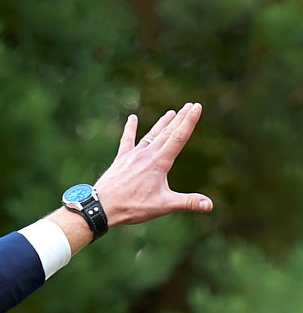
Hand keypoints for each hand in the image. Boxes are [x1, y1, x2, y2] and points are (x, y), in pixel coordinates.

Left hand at [93, 105, 212, 227]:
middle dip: (180, 118)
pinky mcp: (121, 159)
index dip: (189, 121)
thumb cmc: (133, 207)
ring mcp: (133, 155)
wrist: (102, 207)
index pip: (179, 137)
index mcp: (160, 162)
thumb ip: (188, 203)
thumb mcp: (164, 206)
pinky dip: (130, 129)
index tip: (197, 106)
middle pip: (167, 132)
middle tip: (190, 105)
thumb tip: (209, 205)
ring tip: (171, 112)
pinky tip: (132, 118)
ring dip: (162, 123)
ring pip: (151, 135)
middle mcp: (148, 154)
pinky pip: (127, 140)